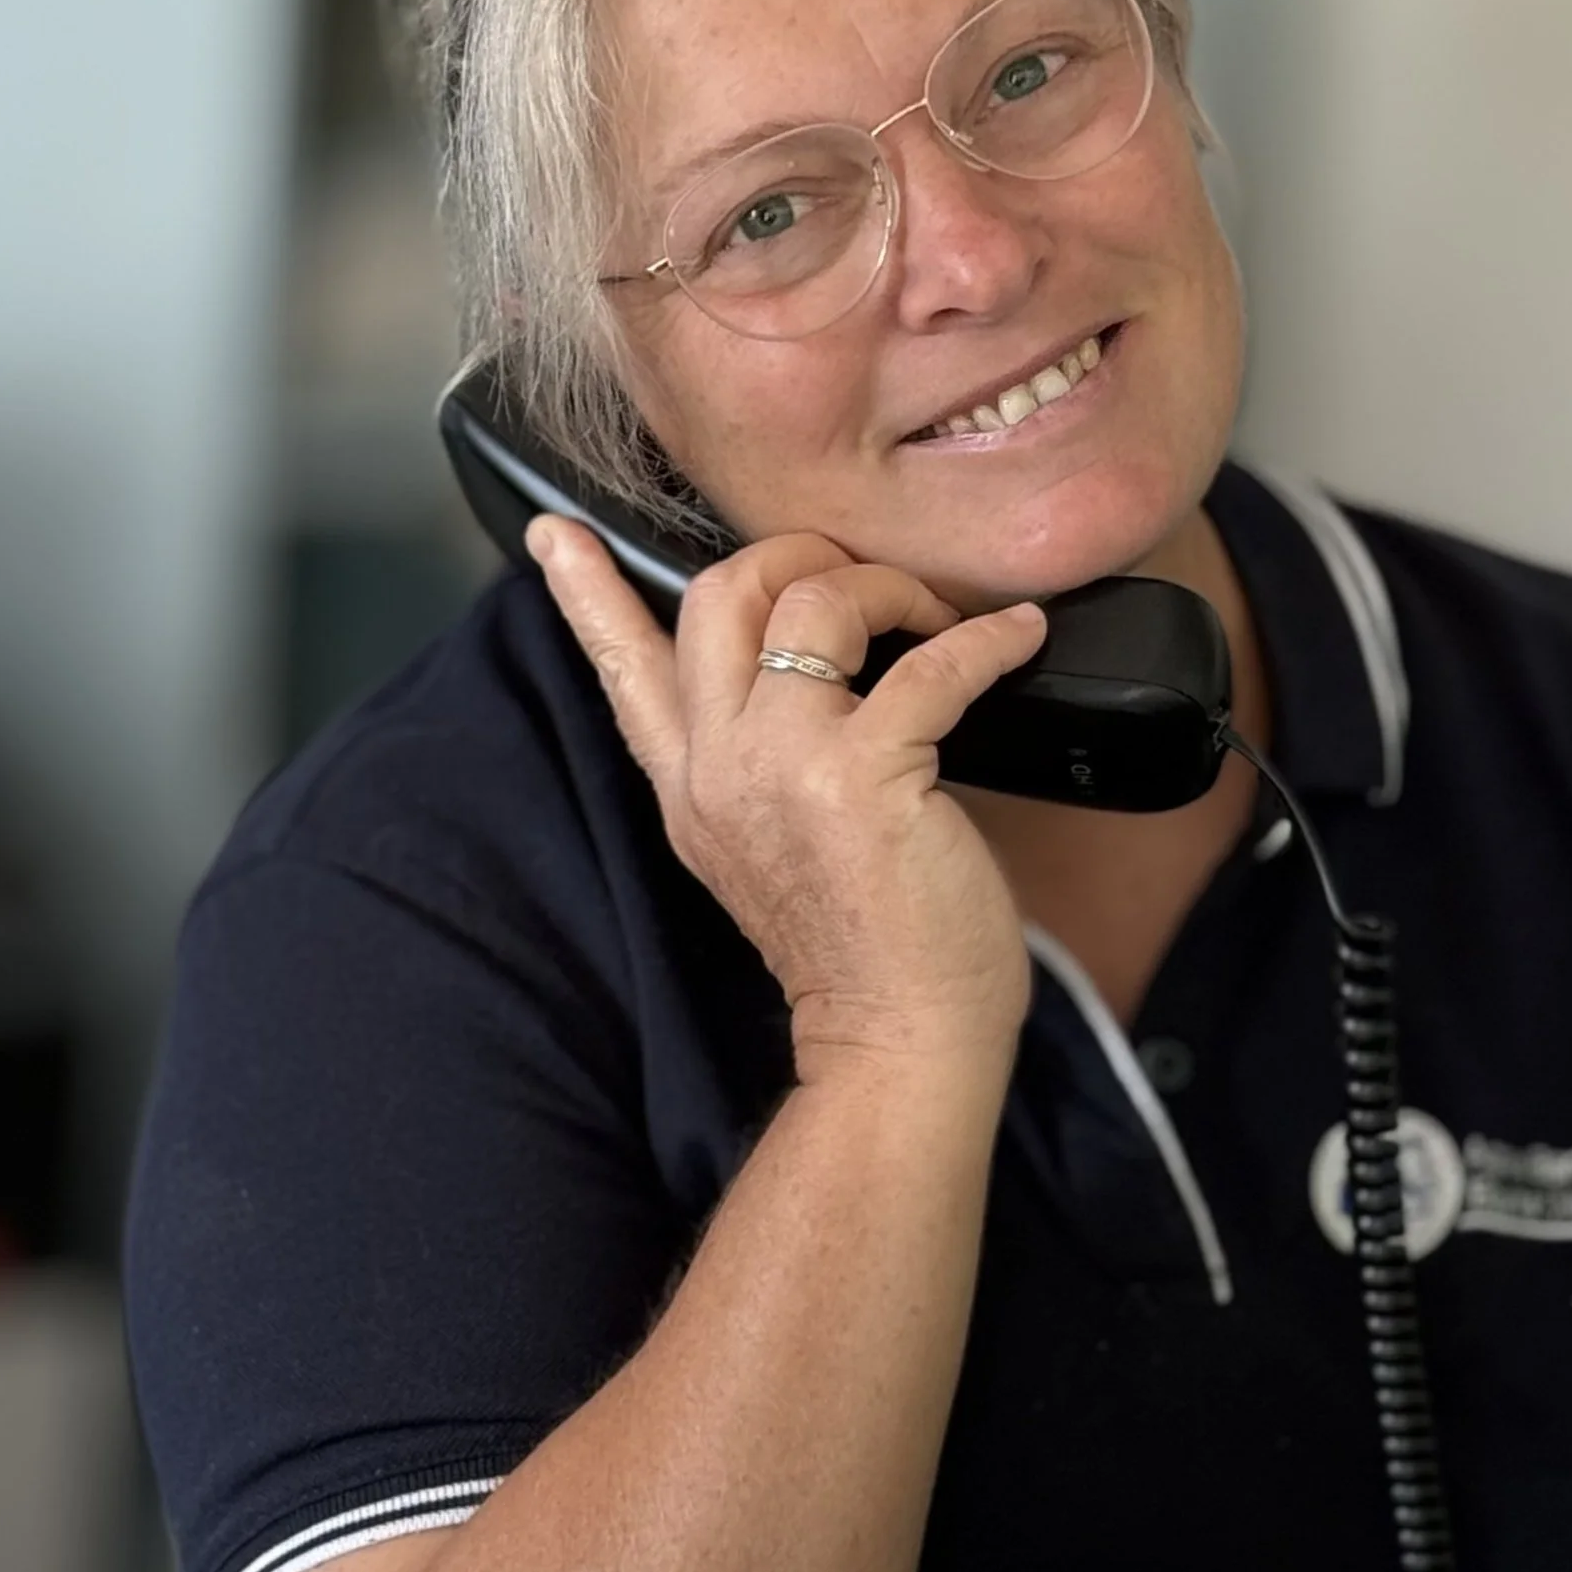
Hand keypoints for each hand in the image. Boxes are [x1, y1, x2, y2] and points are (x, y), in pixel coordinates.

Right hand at [529, 520, 1048, 1075]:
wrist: (898, 1042)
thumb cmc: (864, 946)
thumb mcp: (764, 847)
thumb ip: (755, 764)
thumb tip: (799, 678)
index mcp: (689, 785)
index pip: (620, 667)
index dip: (586, 591)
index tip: (555, 528)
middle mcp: (718, 768)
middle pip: (718, 596)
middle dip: (795, 556)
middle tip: (860, 577)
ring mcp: (783, 769)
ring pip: (810, 604)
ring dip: (889, 588)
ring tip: (940, 620)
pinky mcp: (863, 777)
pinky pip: (928, 663)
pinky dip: (984, 641)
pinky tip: (1016, 641)